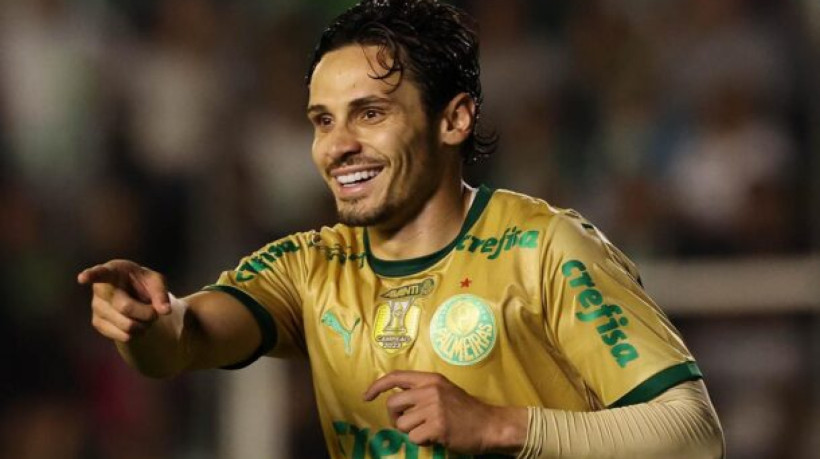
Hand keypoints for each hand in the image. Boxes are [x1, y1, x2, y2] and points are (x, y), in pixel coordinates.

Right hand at [78, 259, 170, 341]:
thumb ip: (161, 293)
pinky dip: (137, 333)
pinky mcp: (97, 323)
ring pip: (126, 325)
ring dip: (144, 325)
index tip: (82, 278)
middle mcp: (99, 289)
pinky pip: (124, 336)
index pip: (100, 273)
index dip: (91, 275)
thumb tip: (165, 311)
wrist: (132, 294)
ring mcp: (96, 307)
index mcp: (113, 271)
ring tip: (144, 315)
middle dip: (147, 312)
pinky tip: (136, 323)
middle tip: (154, 311)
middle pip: (125, 307)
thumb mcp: (155, 281)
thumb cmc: (142, 282)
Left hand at [363, 370, 526, 453]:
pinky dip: (422, 441)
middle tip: (408, 424)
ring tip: (429, 429)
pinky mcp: (437, 426)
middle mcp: (430, 390)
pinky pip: (413, 438)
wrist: (489, 424)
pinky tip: (436, 437)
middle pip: (393, 404)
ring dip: (412, 431)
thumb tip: (395, 396)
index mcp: (431, 379)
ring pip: (402, 424)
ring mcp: (434, 408)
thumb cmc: (466, 410)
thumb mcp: (444, 390)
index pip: (396, 377)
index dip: (377, 386)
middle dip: (395, 418)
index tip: (366, 397)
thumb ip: (422, 390)